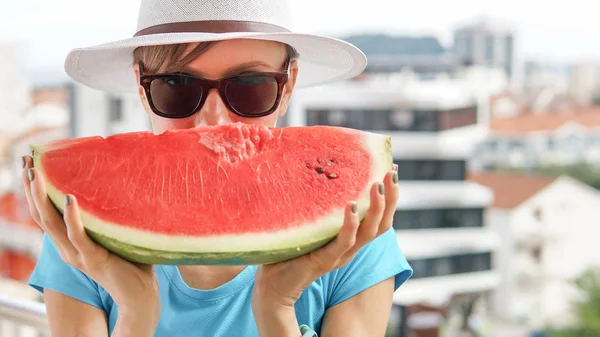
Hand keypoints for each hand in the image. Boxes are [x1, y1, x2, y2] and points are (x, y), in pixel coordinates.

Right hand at [21, 156, 160, 322]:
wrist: (140, 295)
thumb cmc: (131, 262)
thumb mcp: (114, 234)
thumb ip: (109, 215)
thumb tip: (119, 181)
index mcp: (70, 242)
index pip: (45, 213)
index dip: (34, 190)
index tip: (31, 162)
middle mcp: (67, 248)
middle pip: (41, 215)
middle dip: (31, 187)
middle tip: (27, 160)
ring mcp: (77, 254)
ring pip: (52, 224)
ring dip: (43, 197)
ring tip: (37, 174)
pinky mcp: (93, 259)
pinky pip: (78, 236)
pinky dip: (73, 217)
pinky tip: (71, 199)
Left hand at [252, 164, 398, 309]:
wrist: (271, 286)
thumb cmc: (287, 251)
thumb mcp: (308, 223)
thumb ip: (317, 205)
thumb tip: (316, 170)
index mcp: (349, 239)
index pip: (378, 217)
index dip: (390, 196)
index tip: (392, 168)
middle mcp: (350, 248)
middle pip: (382, 224)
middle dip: (391, 198)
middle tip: (392, 172)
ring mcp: (340, 255)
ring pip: (369, 232)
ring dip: (376, 208)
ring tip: (378, 185)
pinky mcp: (325, 260)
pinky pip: (344, 242)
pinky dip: (350, 225)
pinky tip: (351, 207)